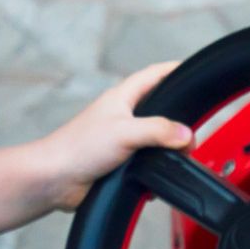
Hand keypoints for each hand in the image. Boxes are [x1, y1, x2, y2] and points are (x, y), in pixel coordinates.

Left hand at [35, 62, 193, 211]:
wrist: (55, 179)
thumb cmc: (78, 147)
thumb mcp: (125, 132)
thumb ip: (159, 130)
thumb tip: (185, 134)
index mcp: (122, 98)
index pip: (153, 75)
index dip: (172, 70)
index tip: (191, 69)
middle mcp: (122, 117)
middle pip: (158, 110)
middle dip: (176, 119)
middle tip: (193, 127)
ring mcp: (120, 141)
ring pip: (154, 140)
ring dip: (165, 150)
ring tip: (179, 156)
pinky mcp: (118, 164)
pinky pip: (145, 164)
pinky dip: (154, 171)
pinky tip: (157, 179)